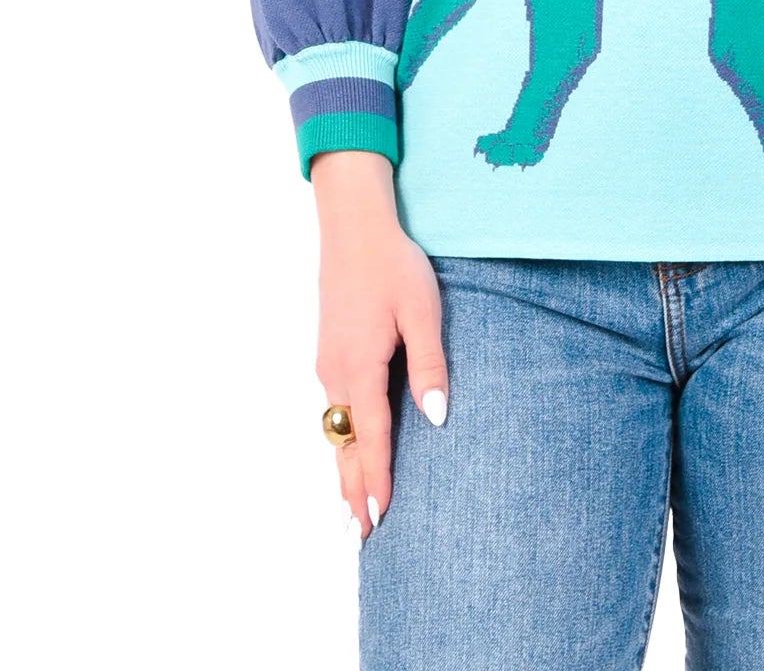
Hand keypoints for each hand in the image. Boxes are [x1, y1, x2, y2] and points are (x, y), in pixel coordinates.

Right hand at [311, 150, 448, 539]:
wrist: (354, 228)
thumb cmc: (393, 266)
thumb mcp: (422, 311)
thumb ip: (430, 365)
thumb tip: (436, 417)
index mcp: (360, 367)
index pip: (369, 438)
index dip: (375, 481)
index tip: (378, 519)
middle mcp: (335, 373)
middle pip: (343, 445)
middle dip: (352, 489)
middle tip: (360, 535)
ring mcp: (327, 364)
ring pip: (335, 429)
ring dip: (344, 467)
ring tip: (354, 506)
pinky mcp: (329, 353)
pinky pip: (334, 409)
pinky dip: (340, 439)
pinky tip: (349, 450)